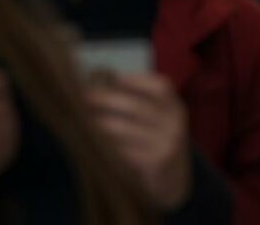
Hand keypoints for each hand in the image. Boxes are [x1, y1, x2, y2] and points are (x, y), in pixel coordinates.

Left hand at [85, 73, 190, 209]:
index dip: (136, 80)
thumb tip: (107, 85)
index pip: (160, 86)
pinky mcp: (154, 163)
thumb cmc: (160, 143)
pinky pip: (122, 151)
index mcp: (176, 107)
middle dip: (107, 99)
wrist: (175, 181)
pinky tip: (93, 142)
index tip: (113, 77)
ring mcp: (165, 143)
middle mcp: (174, 123)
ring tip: (83, 119)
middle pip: (136, 106)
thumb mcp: (163, 121)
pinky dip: (106, 145)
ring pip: (125, 129)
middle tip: (84, 97)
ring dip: (100, 123)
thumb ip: (145, 105)